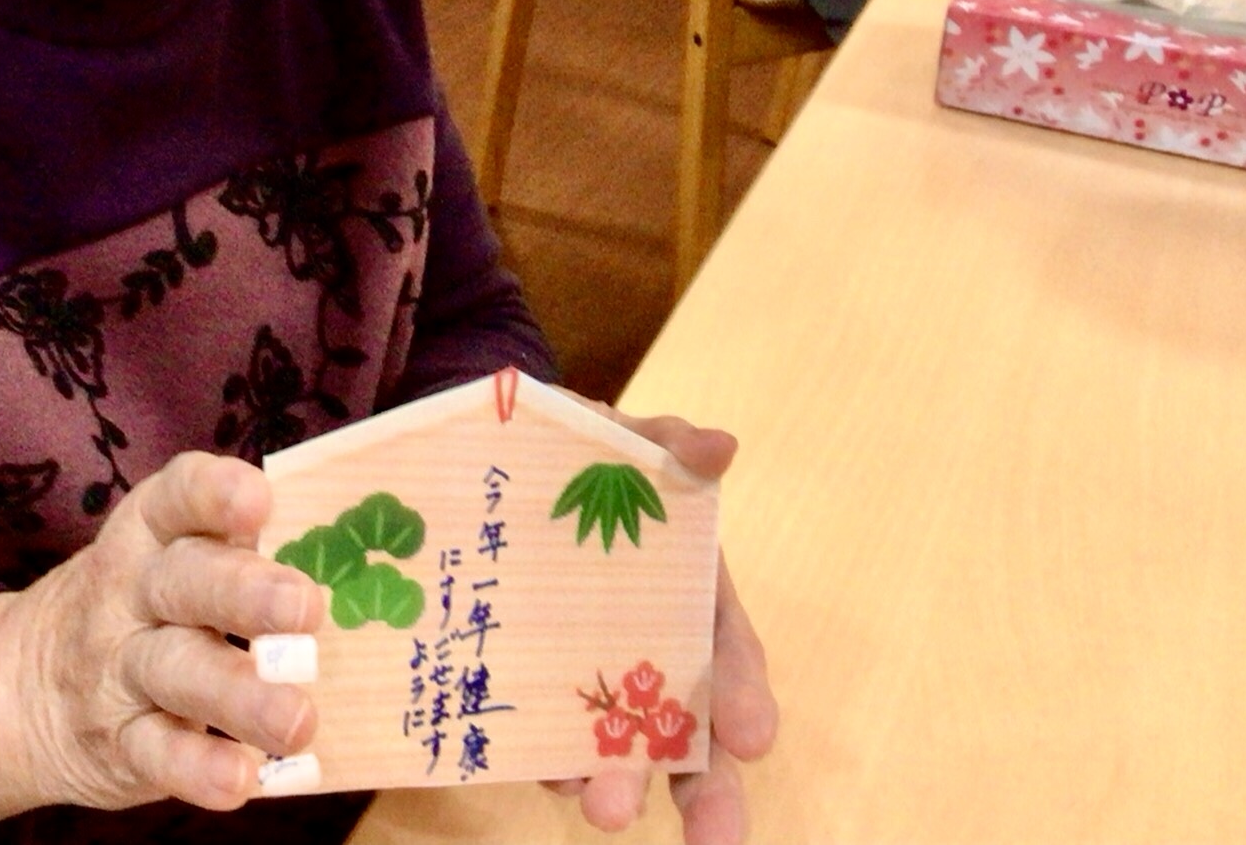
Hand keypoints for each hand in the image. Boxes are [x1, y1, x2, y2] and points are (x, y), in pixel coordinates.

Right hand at [0, 452, 323, 824]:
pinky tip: (241, 778)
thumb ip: (236, 553)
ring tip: (298, 718)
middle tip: (306, 608)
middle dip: (244, 593)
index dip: (214, 495)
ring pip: (176, 672)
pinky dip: (197, 769)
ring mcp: (118, 669)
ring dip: (238, 695)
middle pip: (184, 584)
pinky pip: (155, 753)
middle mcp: (131, 592)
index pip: (177, 498)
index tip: (258, 502)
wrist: (17, 687)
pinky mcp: (117, 742)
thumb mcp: (164, 559)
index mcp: (149, 533)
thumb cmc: (136, 606)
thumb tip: (351, 560)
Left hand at [546, 402, 778, 844]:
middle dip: (708, 790)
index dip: (747, 697)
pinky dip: (547, 763)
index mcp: (691, 597)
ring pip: (618, 752)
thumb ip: (669, 444)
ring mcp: (589, 679)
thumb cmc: (581, 454)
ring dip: (618, 786)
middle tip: (714, 841)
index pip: (732, 656)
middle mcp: (652, 652)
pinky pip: (543, 740)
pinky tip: (543, 774)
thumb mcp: (623, 440)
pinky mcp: (529, 691)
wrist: (492, 462)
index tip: (754, 737)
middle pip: (695, 736)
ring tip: (602, 809)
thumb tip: (719, 447)